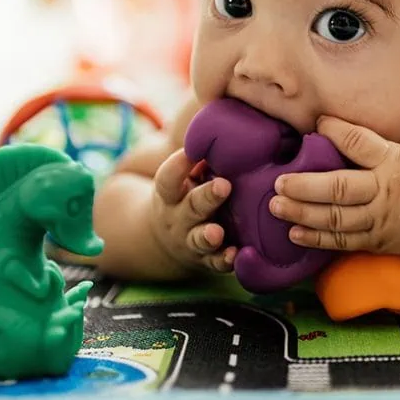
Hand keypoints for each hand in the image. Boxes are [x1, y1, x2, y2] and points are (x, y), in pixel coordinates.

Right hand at [149, 148, 236, 273]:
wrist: (163, 242)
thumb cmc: (182, 197)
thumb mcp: (181, 180)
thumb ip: (199, 163)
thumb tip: (227, 135)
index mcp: (170, 194)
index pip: (169, 178)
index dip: (178, 164)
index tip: (192, 151)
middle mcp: (177, 218)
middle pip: (191, 207)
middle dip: (207, 197)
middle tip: (224, 185)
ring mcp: (189, 240)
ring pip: (198, 239)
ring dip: (208, 235)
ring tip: (217, 232)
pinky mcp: (204, 260)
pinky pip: (214, 263)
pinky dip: (224, 260)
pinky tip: (236, 255)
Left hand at [269, 116, 399, 258]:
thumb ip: (377, 149)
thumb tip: (337, 135)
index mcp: (395, 162)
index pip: (359, 142)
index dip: (335, 131)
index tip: (317, 123)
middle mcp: (385, 192)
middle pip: (338, 187)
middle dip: (304, 185)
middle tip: (278, 182)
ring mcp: (381, 220)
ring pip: (335, 219)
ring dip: (302, 213)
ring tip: (277, 206)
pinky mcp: (379, 242)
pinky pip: (344, 242)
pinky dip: (317, 239)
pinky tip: (295, 233)